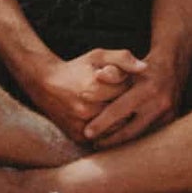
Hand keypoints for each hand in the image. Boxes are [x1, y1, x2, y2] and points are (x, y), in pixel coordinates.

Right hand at [27, 48, 144, 143]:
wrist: (46, 84)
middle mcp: (86, 109)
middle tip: (118, 94)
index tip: (121, 80)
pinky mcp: (78, 136)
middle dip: (124, 103)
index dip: (126, 85)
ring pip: (115, 127)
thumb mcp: (98, 56)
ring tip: (111, 104)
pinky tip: (104, 116)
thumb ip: (123, 58)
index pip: (125, 91)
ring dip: (119, 118)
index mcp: (93, 87)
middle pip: (122, 111)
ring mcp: (81, 125)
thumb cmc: (77, 68)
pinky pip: (103, 136)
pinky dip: (108, 128)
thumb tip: (145, 67)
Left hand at [81, 54, 180, 148]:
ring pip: (139, 136)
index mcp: (148, 89)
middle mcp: (160, 105)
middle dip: (109, 140)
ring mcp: (168, 115)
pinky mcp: (172, 121)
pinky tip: (121, 139)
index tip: (87, 133)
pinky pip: (149, 134)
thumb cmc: (145, 65)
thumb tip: (97, 77)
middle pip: (129, 131)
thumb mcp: (128, 64)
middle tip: (93, 144)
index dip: (101, 123)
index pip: (119, 110)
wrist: (173, 65)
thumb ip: (112, 71)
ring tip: (103, 144)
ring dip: (121, 142)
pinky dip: (134, 138)